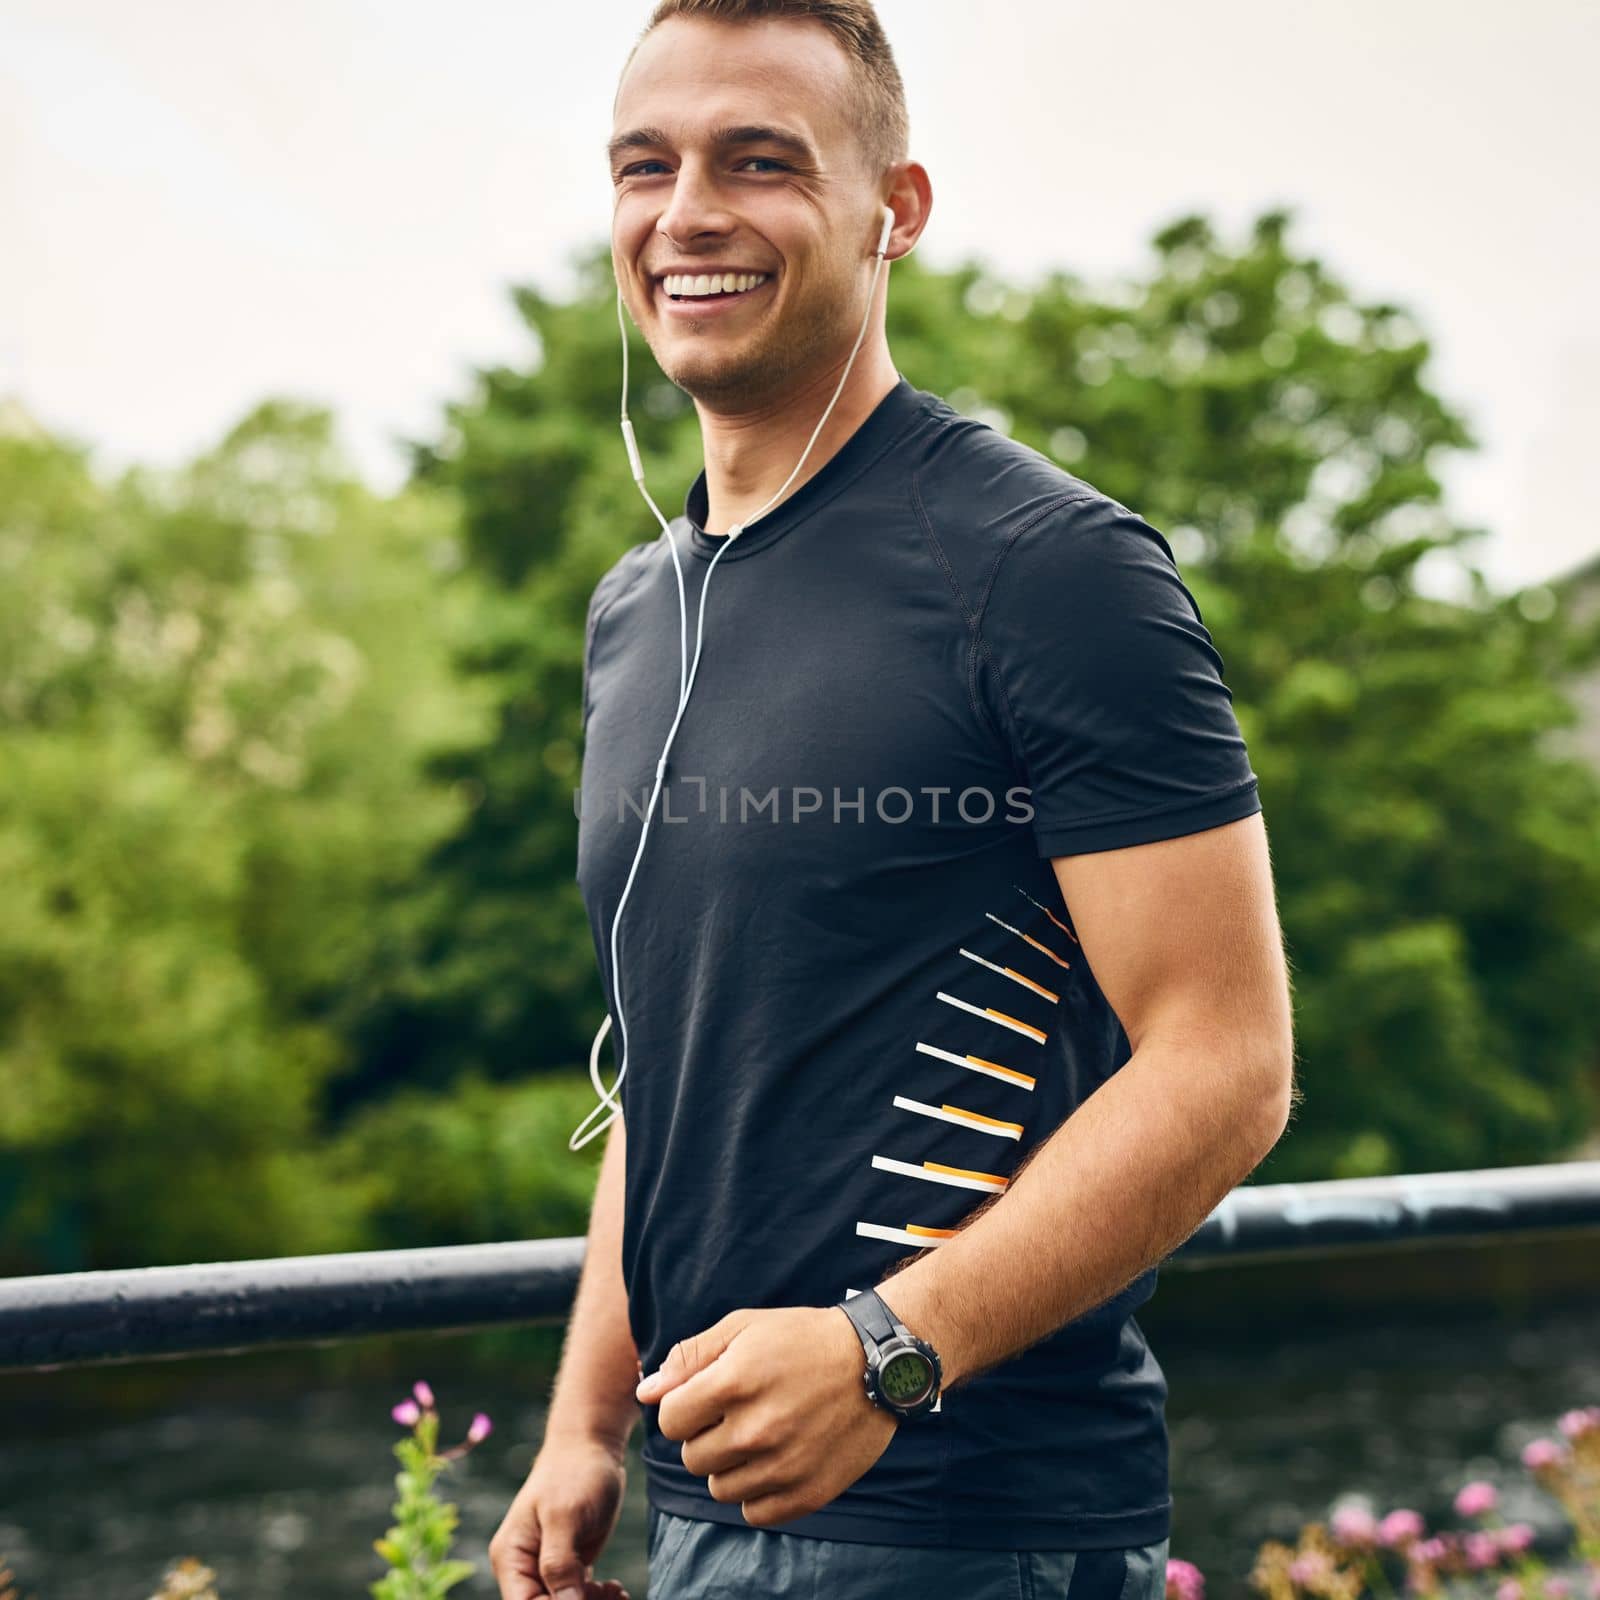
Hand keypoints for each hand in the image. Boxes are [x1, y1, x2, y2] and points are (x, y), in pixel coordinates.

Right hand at [488, 1432, 633, 1599]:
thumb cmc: (574, 1472)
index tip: (586, 1599)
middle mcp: (523, 1567)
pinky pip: (577, 1597)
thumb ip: (559, 1563)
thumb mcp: (566, 1516)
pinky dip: (597, 1599)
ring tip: (615, 1592)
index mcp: (510, 1556)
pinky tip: (615, 1589)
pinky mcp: (567, 1566)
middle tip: (610, 1596)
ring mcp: (545, 1567)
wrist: (592, 1446)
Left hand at [635, 1304, 898, 1527]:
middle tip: (738, 1413)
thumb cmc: (801, 1338)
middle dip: (706, 1435)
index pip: (669, 1420)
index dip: (683, 1407)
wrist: (875, 1363)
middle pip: (692, 1457)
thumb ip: (689, 1358)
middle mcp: (755, 1428)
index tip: (707, 1397)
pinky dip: (758, 1491)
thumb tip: (644, 1391)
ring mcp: (783, 1465)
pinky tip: (776, 1459)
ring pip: (719, 1489)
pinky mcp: (808, 1493)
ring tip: (759, 1435)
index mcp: (733, 1382)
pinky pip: (753, 1512)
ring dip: (730, 1466)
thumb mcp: (743, 1328)